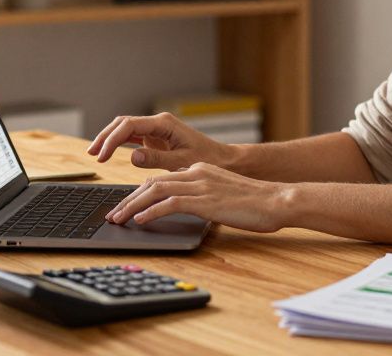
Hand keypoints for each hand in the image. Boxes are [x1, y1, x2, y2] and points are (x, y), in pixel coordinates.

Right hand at [87, 112, 234, 170]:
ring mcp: (156, 130)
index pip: (130, 125)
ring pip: (125, 128)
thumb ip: (157, 159)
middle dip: (105, 136)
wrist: (221, 159)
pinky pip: (132, 137)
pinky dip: (118, 143)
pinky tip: (108, 153)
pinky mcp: (155, 138)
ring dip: (109, 139)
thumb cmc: (206, 159)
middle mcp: (158, 123)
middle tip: (92, 154)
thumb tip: (132, 156)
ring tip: (95, 154)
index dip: (112, 139)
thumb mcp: (182, 162)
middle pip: (123, 123)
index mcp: (164, 124)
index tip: (101, 155)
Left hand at [105, 162, 291, 232]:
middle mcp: (197, 173)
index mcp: (200, 170)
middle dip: (128, 199)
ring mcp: (200, 185)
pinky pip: (169, 204)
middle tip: (114, 214)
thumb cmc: (256, 203)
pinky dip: (151, 212)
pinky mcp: (205, 200)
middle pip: (152, 183)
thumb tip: (185, 210)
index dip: (139, 193)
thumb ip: (203, 198)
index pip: (162, 179)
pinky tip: (140, 221)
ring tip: (119, 219)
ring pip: (155, 191)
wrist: (277, 200)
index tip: (127, 206)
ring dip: (132, 206)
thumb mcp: (224, 196)